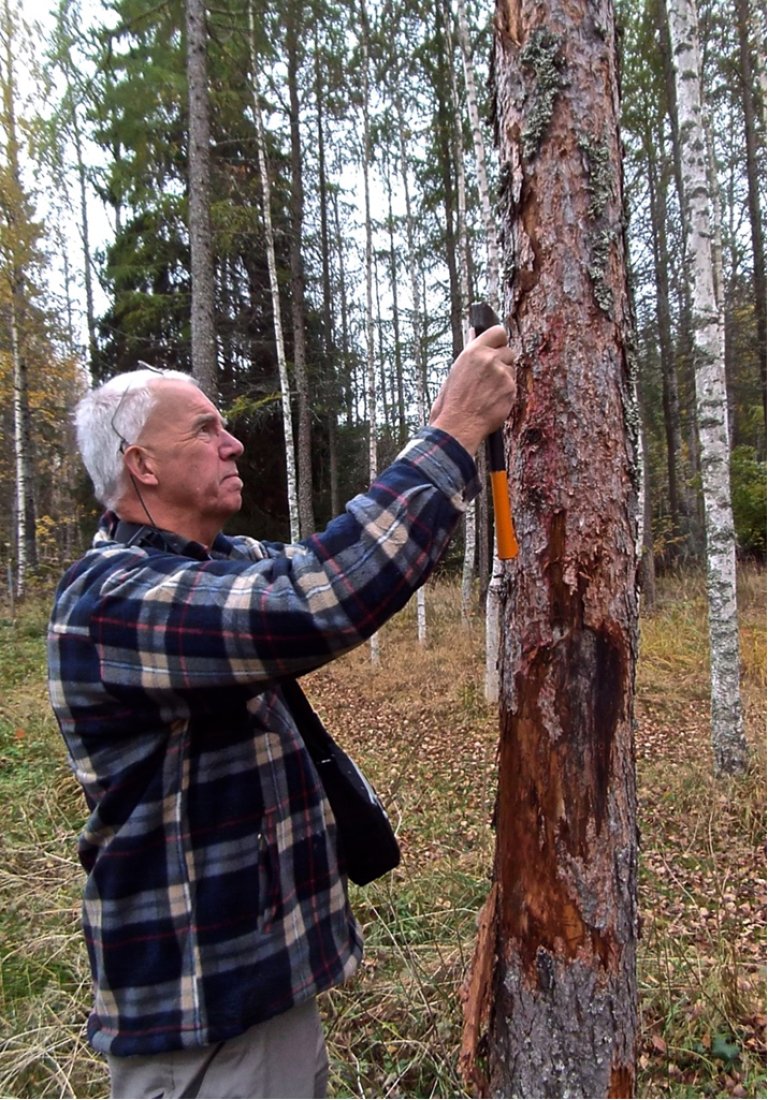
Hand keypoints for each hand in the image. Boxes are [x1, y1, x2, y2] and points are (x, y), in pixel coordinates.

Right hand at [429, 325, 515, 455]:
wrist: (459, 425)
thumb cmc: (452, 402)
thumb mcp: (455, 371)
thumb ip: (470, 354)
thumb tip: (474, 334)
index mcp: (473, 352)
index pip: (498, 332)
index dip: (499, 340)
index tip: (498, 346)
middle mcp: (490, 359)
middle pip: (508, 351)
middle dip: (502, 362)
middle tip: (490, 376)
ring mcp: (502, 374)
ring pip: (511, 370)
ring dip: (504, 378)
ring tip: (488, 392)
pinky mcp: (511, 389)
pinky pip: (513, 386)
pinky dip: (506, 393)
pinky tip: (492, 401)